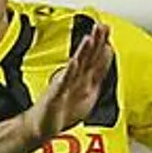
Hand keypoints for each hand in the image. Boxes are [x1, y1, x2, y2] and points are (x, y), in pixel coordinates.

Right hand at [23, 23, 113, 142]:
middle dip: (94, 41)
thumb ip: (99, 71)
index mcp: (82, 76)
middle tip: (100, 26)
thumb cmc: (64, 108)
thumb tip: (109, 51)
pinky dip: (68, 73)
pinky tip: (73, 62)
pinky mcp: (55, 96)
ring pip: (76, 66)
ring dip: (82, 52)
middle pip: (86, 57)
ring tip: (88, 39)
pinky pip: (63, 83)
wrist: (41, 126)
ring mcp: (63, 85)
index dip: (102, 42)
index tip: (107, 27)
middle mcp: (73, 77)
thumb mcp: (89, 89)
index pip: (94, 56)